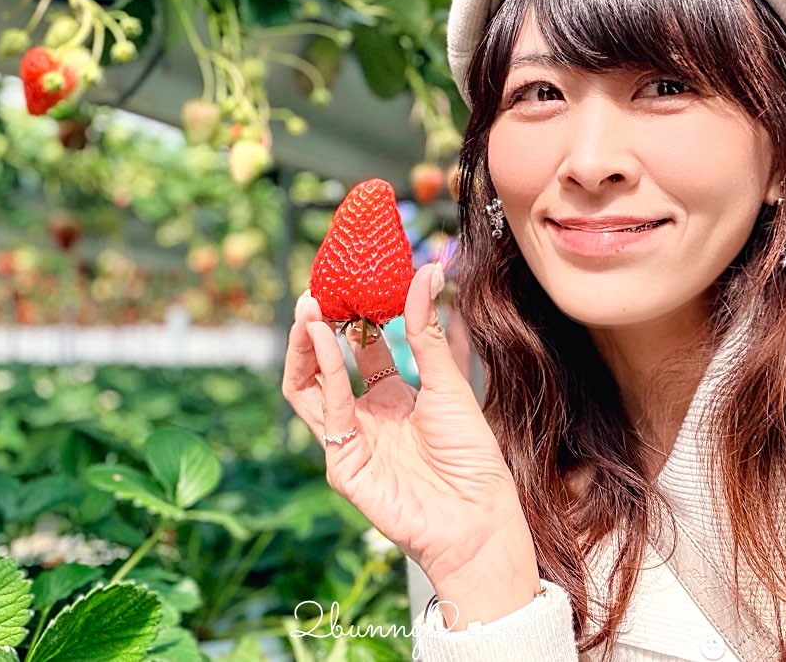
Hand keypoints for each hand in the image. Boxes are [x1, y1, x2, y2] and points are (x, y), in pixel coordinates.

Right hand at [281, 264, 538, 597]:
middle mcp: (366, 417)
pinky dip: (325, 374)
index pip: (360, 349)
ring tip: (309, 310)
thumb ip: (427, 330)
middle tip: (317, 290)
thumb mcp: (448, 383)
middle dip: (316, 329)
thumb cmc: (472, 457)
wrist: (480, 516)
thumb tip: (428, 269)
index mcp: (392, 397)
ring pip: (308, 389)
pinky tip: (326, 340)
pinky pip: (326, 414)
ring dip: (305, 348)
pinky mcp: (343, 466)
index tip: (353, 280)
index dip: (353, 315)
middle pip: (324, 366)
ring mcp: (351, 442)